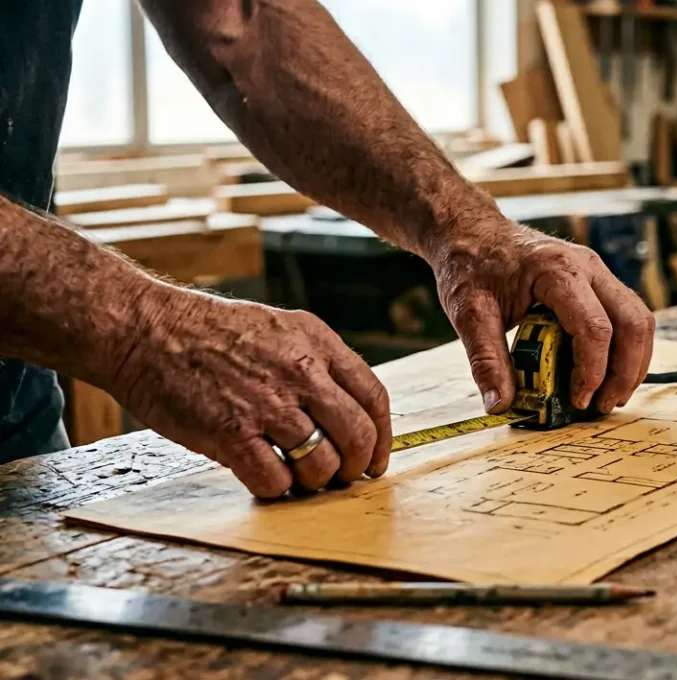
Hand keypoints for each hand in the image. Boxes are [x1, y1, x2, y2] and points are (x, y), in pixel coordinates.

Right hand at [109, 286, 391, 498]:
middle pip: (358, 435)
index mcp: (317, 343)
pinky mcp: (230, 433)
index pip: (374, 398)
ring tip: (300, 479)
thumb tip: (347, 413)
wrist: (144, 330)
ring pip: (322, 464)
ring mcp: (267, 404)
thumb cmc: (209, 333)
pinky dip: (278, 490)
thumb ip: (318, 364)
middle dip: (357, 467)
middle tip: (343, 478)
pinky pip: (275, 480)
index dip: (383, 438)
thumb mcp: (280, 328)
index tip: (376, 459)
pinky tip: (266, 479)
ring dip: (316, 482)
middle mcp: (300, 372)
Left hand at [431, 221, 654, 414]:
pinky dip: (626, 349)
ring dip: (633, 362)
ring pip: (639, 319)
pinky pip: (628, 316)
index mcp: (557, 270)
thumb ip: (485, 359)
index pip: (594, 327)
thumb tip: (499, 405)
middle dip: (625, 371)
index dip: (593, 370)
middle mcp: (587, 267)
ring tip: (609, 396)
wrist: (473, 231)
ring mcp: (597, 272)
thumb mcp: (468, 311)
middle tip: (603, 405)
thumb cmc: (472, 264)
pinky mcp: (597, 282)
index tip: (578, 400)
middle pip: (632, 322)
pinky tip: (607, 374)